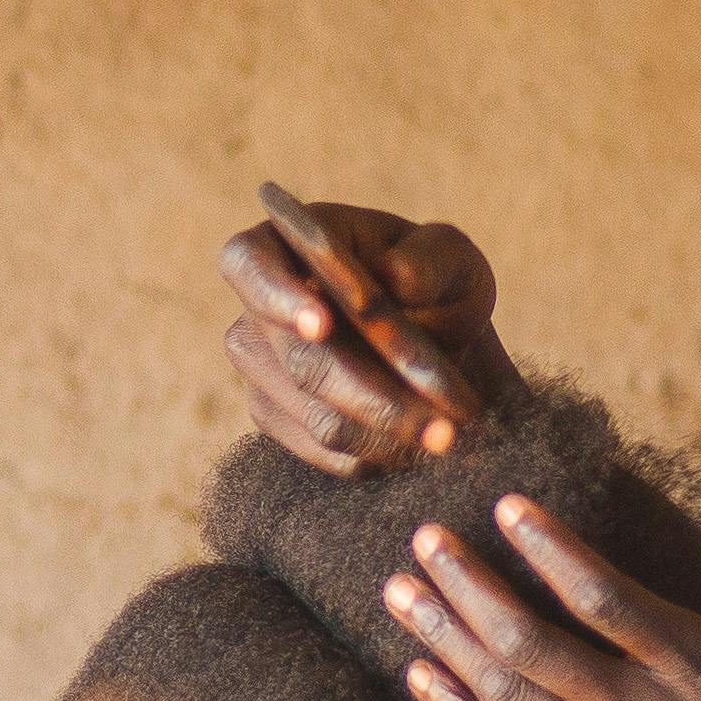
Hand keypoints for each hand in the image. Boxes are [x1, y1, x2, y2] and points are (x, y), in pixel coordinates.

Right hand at [216, 200, 507, 474]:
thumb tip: (395, 277)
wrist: (441, 346)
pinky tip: (419, 443)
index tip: (323, 325)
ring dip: (392, 435)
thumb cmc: (437, 286)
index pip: (249, 263)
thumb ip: (429, 262)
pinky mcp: (277, 419)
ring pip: (320, 419)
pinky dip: (381, 455)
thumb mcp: (451, 260)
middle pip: (301, 362)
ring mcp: (261, 370)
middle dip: (377, 398)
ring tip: (452, 436)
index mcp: (285, 245)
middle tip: (447, 424)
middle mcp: (257, 310)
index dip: (278, 295)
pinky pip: (326, 452)